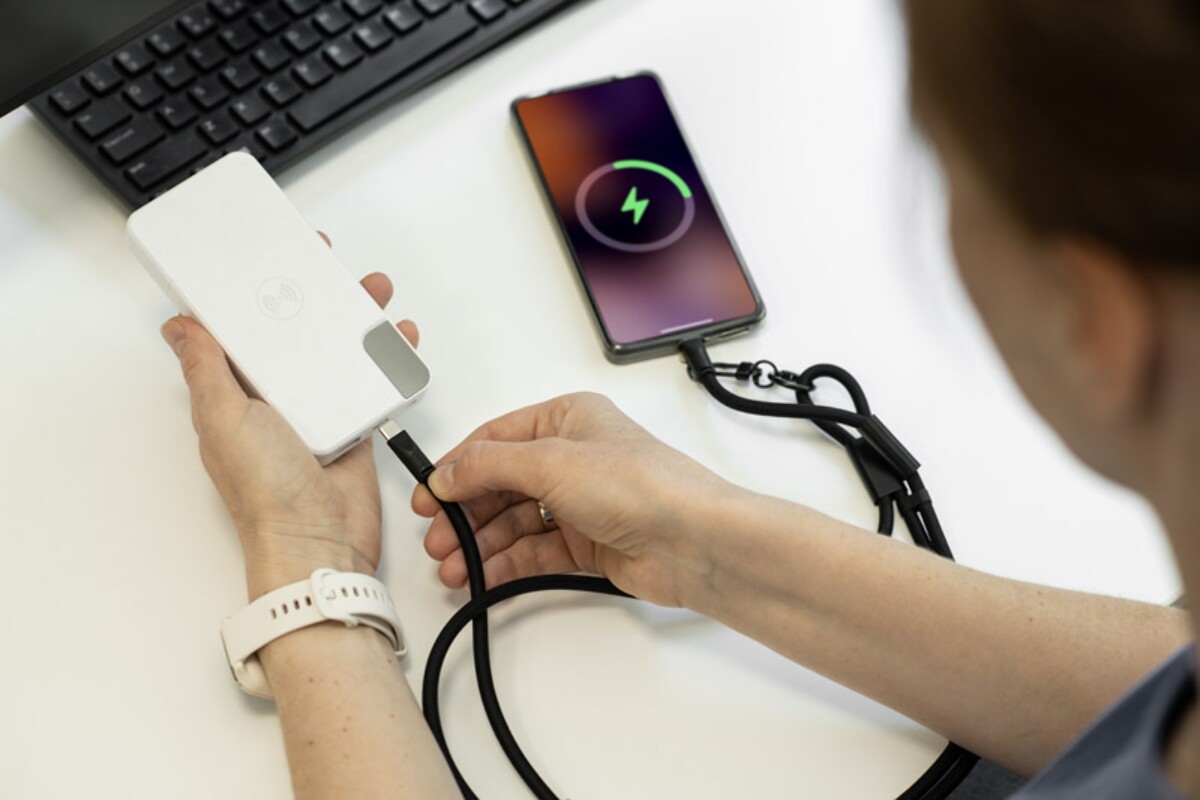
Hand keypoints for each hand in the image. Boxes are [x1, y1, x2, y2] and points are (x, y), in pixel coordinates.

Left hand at [161, 253, 417, 598]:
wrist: (319, 544)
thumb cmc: (266, 494)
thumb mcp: (224, 419)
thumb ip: (206, 369)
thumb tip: (178, 326)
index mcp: (236, 394)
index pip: (242, 329)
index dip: (253, 292)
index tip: (268, 257)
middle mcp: (274, 400)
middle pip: (295, 332)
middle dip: (314, 295)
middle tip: (330, 264)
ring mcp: (316, 412)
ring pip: (336, 351)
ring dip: (356, 319)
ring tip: (373, 293)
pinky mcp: (352, 427)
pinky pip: (370, 384)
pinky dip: (386, 361)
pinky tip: (397, 342)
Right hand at [414, 392, 739, 606]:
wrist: (692, 541)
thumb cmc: (642, 485)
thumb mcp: (551, 461)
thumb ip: (489, 466)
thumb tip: (447, 472)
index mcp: (567, 419)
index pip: (495, 440)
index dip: (457, 469)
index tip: (427, 497)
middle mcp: (573, 457)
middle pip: (500, 485)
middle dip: (466, 514)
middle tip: (439, 540)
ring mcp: (580, 502)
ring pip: (515, 522)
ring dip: (482, 545)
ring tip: (455, 568)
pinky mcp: (588, 543)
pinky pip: (534, 551)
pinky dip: (506, 564)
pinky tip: (484, 577)